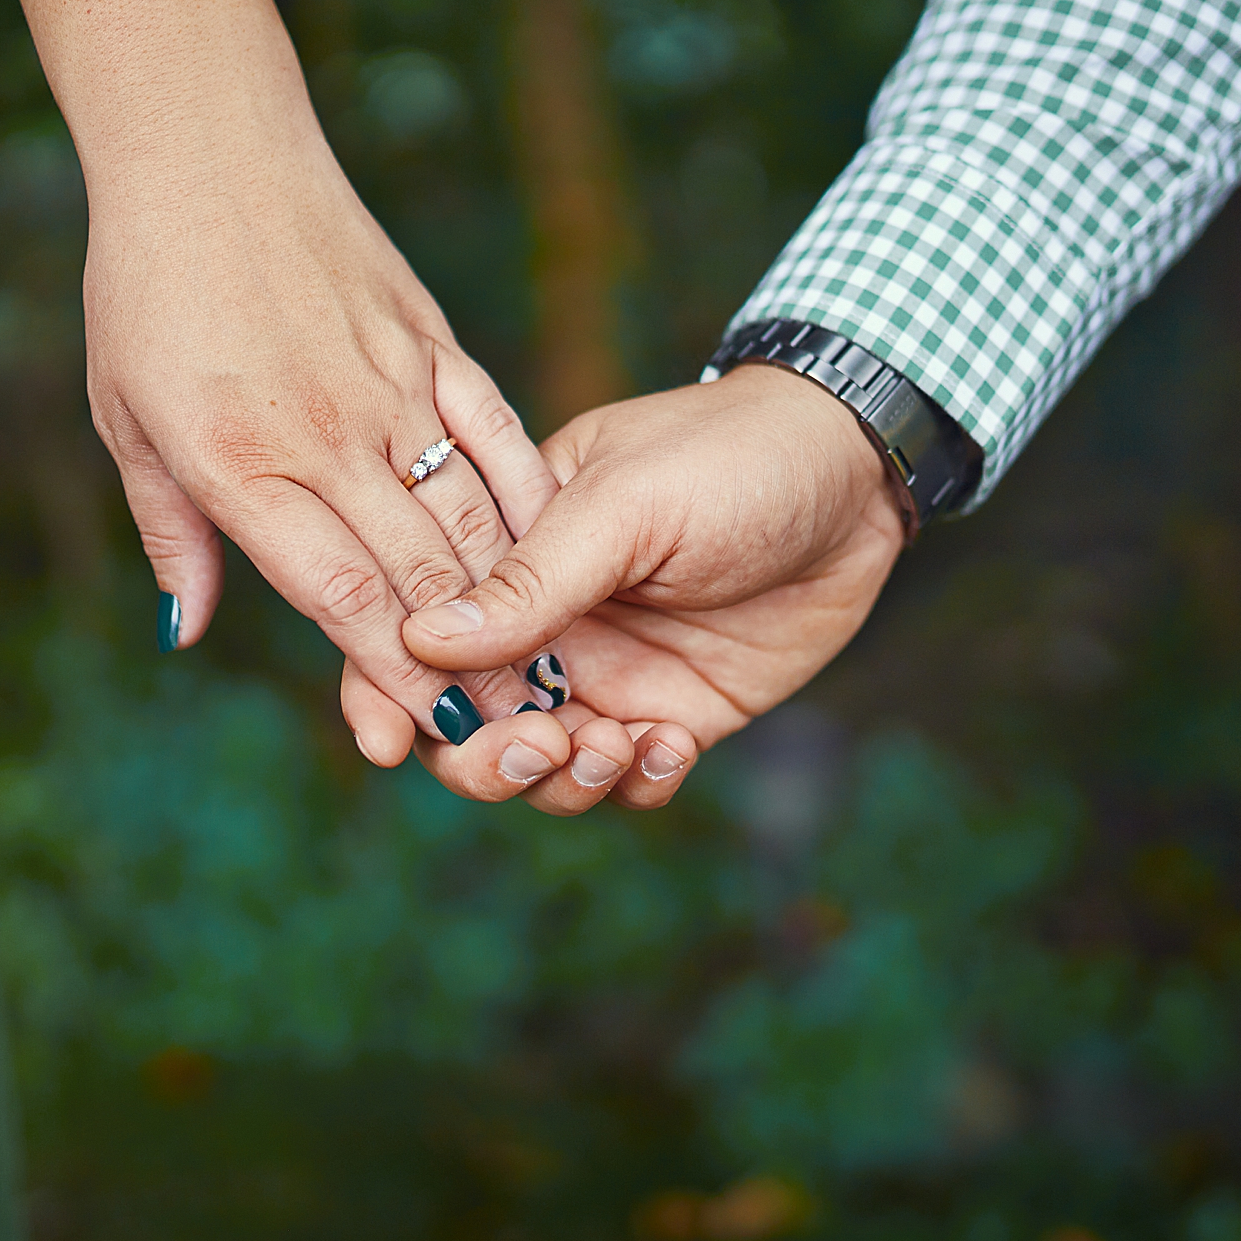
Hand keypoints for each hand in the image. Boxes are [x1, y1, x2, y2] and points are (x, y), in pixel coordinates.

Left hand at [83, 130, 594, 793]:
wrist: (207, 151)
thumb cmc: (148, 289)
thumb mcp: (127, 419)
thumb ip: (173, 534)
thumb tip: (186, 630)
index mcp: (242, 463)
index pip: (338, 598)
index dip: (394, 674)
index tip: (433, 731)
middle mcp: (326, 434)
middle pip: (419, 575)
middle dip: (471, 663)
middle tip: (512, 725)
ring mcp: (389, 384)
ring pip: (470, 515)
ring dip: (512, 597)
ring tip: (542, 661)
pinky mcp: (431, 340)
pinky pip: (496, 432)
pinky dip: (528, 499)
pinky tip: (556, 549)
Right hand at [343, 364, 907, 812]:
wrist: (856, 470)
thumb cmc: (730, 456)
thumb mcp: (623, 507)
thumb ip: (528, 581)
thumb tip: (419, 641)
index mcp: (505, 555)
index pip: (414, 632)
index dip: (383, 691)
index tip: (386, 741)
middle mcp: (546, 625)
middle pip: (466, 725)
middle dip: (483, 759)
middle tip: (542, 746)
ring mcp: (612, 674)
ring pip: (543, 770)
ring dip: (565, 781)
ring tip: (618, 746)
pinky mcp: (679, 712)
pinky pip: (631, 780)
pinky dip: (639, 783)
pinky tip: (673, 746)